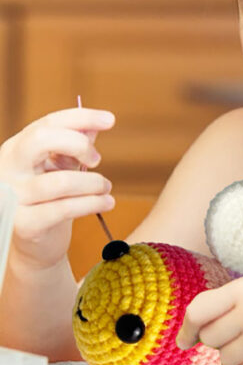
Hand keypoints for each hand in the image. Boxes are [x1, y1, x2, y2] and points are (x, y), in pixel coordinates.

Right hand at [0, 107, 115, 272]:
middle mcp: (7, 169)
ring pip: (61, 180)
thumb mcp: (61, 168)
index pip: (47, 124)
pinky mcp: (23, 223)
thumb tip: (95, 124)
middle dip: (78, 144)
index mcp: (17, 150)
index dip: (80, 118)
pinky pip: (65, 208)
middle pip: (40, 140)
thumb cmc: (51, 201)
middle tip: (97, 159)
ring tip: (106, 188)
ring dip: (94, 183)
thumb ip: (75, 146)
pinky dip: (93, 203)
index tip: (110, 120)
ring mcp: (12, 197)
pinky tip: (107, 202)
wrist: (37, 246)